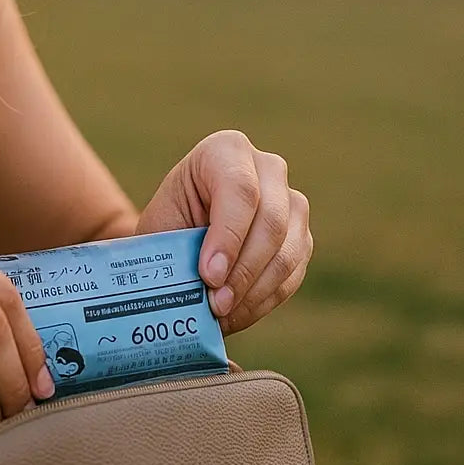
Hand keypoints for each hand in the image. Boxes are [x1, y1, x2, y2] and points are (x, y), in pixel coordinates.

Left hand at [135, 130, 312, 334]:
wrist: (181, 236)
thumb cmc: (167, 226)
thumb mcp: (162, 227)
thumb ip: (177, 250)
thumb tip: (193, 291)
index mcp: (226, 150)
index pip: (240, 190)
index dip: (228, 236)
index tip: (209, 275)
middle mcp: (267, 169)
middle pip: (271, 221)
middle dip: (243, 270)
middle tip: (216, 304)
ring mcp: (291, 203)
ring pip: (288, 251)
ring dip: (255, 290)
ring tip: (222, 313)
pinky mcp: (301, 237)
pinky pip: (293, 273)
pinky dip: (265, 299)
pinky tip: (237, 312)